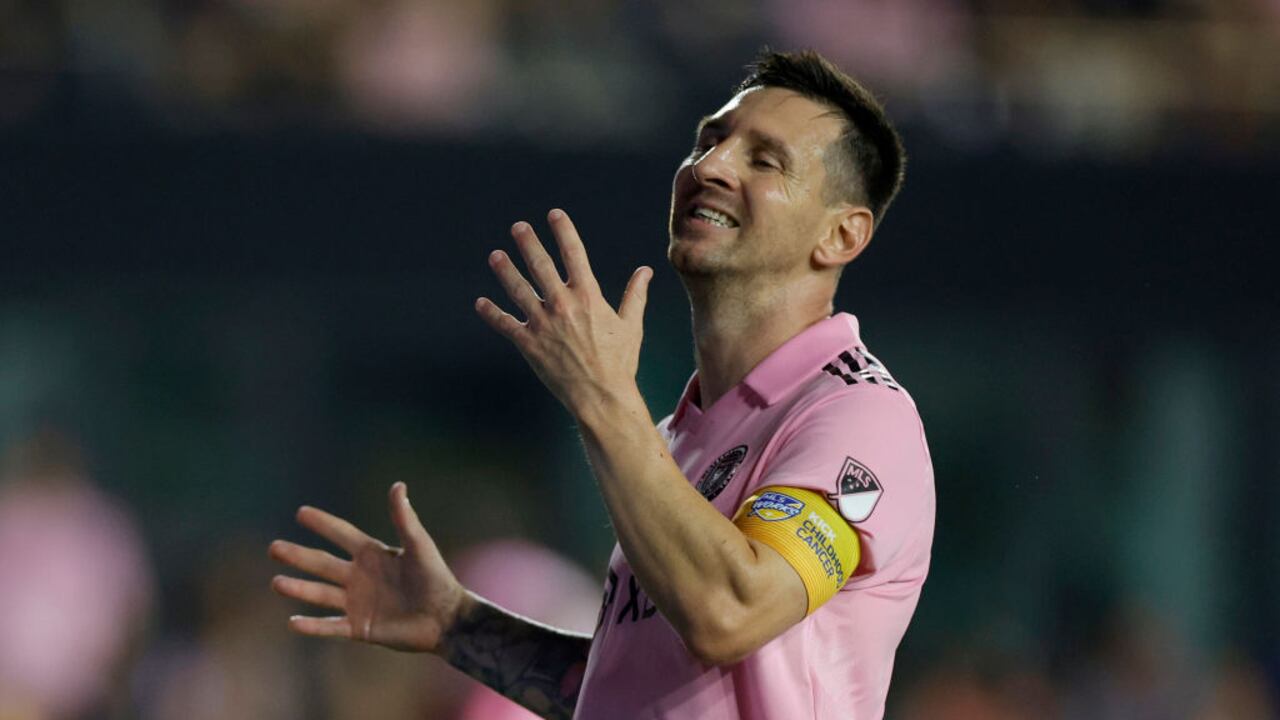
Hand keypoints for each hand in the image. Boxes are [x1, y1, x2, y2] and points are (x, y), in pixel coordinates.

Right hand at [269, 482, 466, 653]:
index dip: (323, 524)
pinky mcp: (360, 628)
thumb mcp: (419, 545)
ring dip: (299, 588)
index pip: (342, 534)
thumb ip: (405, 518)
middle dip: (298, 556)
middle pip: (322, 564)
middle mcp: (360, 577)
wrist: (446, 619)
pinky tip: (292, 623)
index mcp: (373, 554)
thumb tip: (398, 485)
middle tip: (273, 548)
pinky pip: (331, 626)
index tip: (301, 512)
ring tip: (276, 582)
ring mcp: (358, 603)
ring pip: (320, 594)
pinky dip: (312, 626)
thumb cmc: (436, 579)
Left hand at [475, 208, 652, 414]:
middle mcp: (563, 305)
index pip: (574, 254)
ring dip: (505, 271)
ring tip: (495, 256)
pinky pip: (505, 324)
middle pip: (540, 265)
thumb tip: (645, 271)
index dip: (563, 231)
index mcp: (588, 296)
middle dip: (528, 243)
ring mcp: (543, 324)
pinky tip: (480, 303)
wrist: (601, 396)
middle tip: (518, 227)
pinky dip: (491, 313)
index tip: (554, 214)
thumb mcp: (631, 325)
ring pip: (518, 290)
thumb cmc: (619, 361)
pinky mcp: (529, 344)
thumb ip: (635, 295)